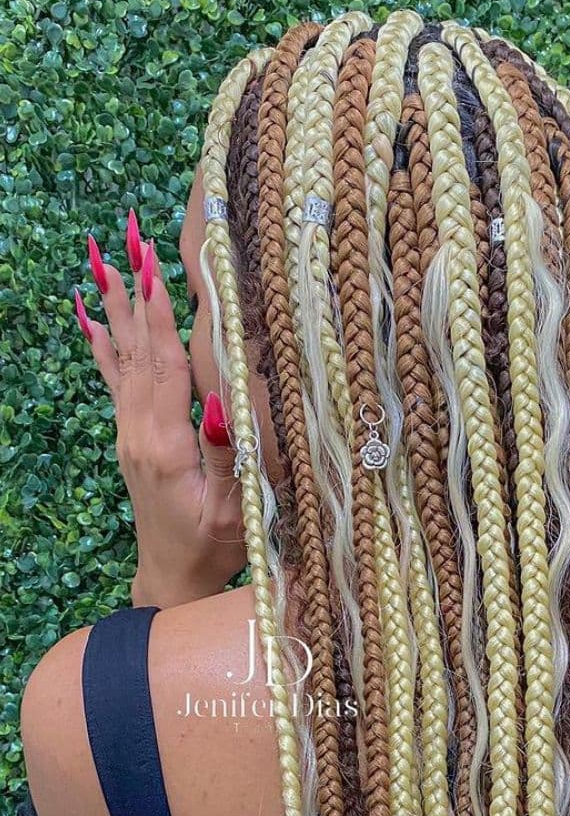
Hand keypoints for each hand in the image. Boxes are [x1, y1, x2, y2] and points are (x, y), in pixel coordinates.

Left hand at [73, 212, 247, 608]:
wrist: (172, 578)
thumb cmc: (214, 548)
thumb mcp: (233, 510)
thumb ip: (227, 456)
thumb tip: (221, 403)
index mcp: (166, 444)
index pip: (164, 366)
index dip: (161, 315)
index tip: (155, 266)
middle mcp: (139, 431)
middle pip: (137, 349)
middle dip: (132, 290)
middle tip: (125, 237)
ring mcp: (129, 433)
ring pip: (122, 357)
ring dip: (115, 304)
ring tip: (102, 256)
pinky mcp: (129, 438)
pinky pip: (113, 378)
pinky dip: (103, 341)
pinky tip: (90, 313)